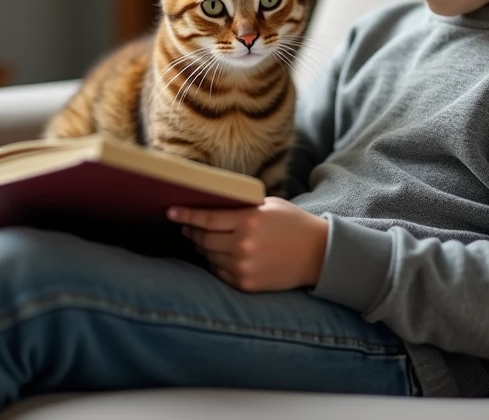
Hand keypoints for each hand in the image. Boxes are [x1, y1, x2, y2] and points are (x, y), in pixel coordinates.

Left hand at [167, 197, 328, 291]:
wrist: (318, 254)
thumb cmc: (292, 223)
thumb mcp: (268, 206)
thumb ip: (240, 207)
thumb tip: (210, 208)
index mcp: (249, 221)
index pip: (207, 218)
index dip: (186, 215)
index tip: (170, 212)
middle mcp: (243, 245)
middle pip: (204, 239)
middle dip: (191, 232)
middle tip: (185, 227)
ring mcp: (244, 266)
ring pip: (209, 256)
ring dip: (202, 248)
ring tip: (202, 240)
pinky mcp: (246, 283)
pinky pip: (219, 273)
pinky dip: (215, 263)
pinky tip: (219, 256)